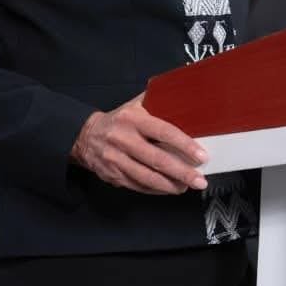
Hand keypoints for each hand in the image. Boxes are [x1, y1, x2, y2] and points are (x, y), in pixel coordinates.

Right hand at [70, 94, 208, 194]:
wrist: (85, 136)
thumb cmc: (118, 120)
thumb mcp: (135, 105)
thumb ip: (157, 101)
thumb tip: (183, 95)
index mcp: (132, 120)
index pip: (163, 132)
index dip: (184, 145)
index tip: (201, 155)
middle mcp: (123, 140)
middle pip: (156, 160)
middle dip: (181, 172)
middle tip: (199, 180)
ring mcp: (116, 160)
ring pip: (147, 177)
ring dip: (169, 185)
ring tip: (186, 187)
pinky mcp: (113, 175)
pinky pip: (137, 186)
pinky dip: (155, 189)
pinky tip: (168, 189)